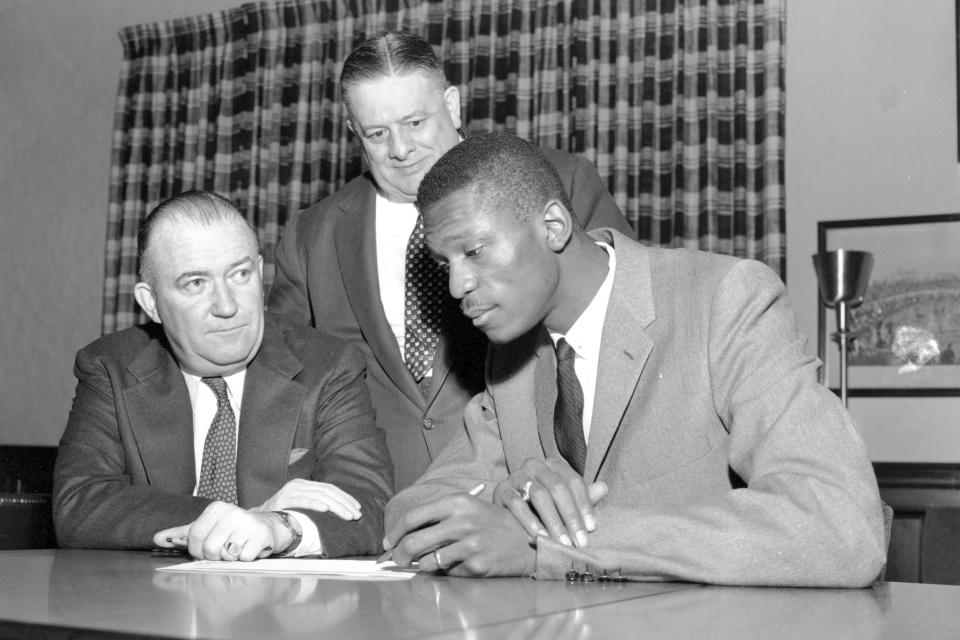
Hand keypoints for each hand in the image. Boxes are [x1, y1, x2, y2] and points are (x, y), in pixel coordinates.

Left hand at [153, 502, 290, 560]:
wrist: (268, 527)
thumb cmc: (233, 529)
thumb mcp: (207, 528)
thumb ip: (181, 534)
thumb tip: (156, 539)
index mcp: (216, 509)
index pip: (194, 537)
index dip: (197, 550)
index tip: (205, 549)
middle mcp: (232, 512)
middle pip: (209, 549)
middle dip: (215, 556)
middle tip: (224, 550)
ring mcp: (248, 523)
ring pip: (226, 555)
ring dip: (230, 559)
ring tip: (237, 549)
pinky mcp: (261, 535)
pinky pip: (244, 558)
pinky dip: (246, 559)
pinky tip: (250, 550)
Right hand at [252, 478, 361, 520]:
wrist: (257, 521)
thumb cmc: (282, 517)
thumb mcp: (301, 508)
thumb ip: (315, 505)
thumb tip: (339, 512)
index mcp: (304, 485)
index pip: (330, 489)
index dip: (345, 498)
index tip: (357, 508)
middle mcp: (298, 484)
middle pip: (327, 492)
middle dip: (345, 504)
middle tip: (356, 515)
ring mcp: (291, 490)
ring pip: (319, 496)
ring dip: (336, 506)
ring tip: (347, 515)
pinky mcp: (283, 499)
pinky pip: (303, 500)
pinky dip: (315, 504)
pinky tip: (326, 509)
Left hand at [382, 492, 534, 576]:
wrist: (526, 539)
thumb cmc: (492, 523)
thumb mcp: (468, 508)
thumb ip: (438, 517)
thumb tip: (404, 535)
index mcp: (456, 502)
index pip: (413, 517)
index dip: (395, 532)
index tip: (388, 542)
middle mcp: (462, 521)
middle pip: (414, 541)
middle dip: (399, 554)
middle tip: (397, 560)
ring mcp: (469, 544)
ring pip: (427, 561)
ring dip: (423, 565)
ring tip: (433, 561)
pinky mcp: (476, 564)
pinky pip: (447, 572)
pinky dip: (445, 571)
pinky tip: (458, 563)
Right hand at [492, 457, 607, 547]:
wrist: (509, 512)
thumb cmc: (543, 507)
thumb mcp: (564, 502)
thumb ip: (583, 497)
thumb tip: (604, 488)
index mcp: (553, 464)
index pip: (573, 481)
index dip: (584, 504)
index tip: (592, 528)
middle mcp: (534, 464)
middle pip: (557, 487)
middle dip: (570, 517)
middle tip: (578, 541)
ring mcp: (516, 475)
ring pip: (538, 494)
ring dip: (552, 521)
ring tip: (560, 542)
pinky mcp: (501, 489)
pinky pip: (515, 503)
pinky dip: (528, 520)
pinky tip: (538, 536)